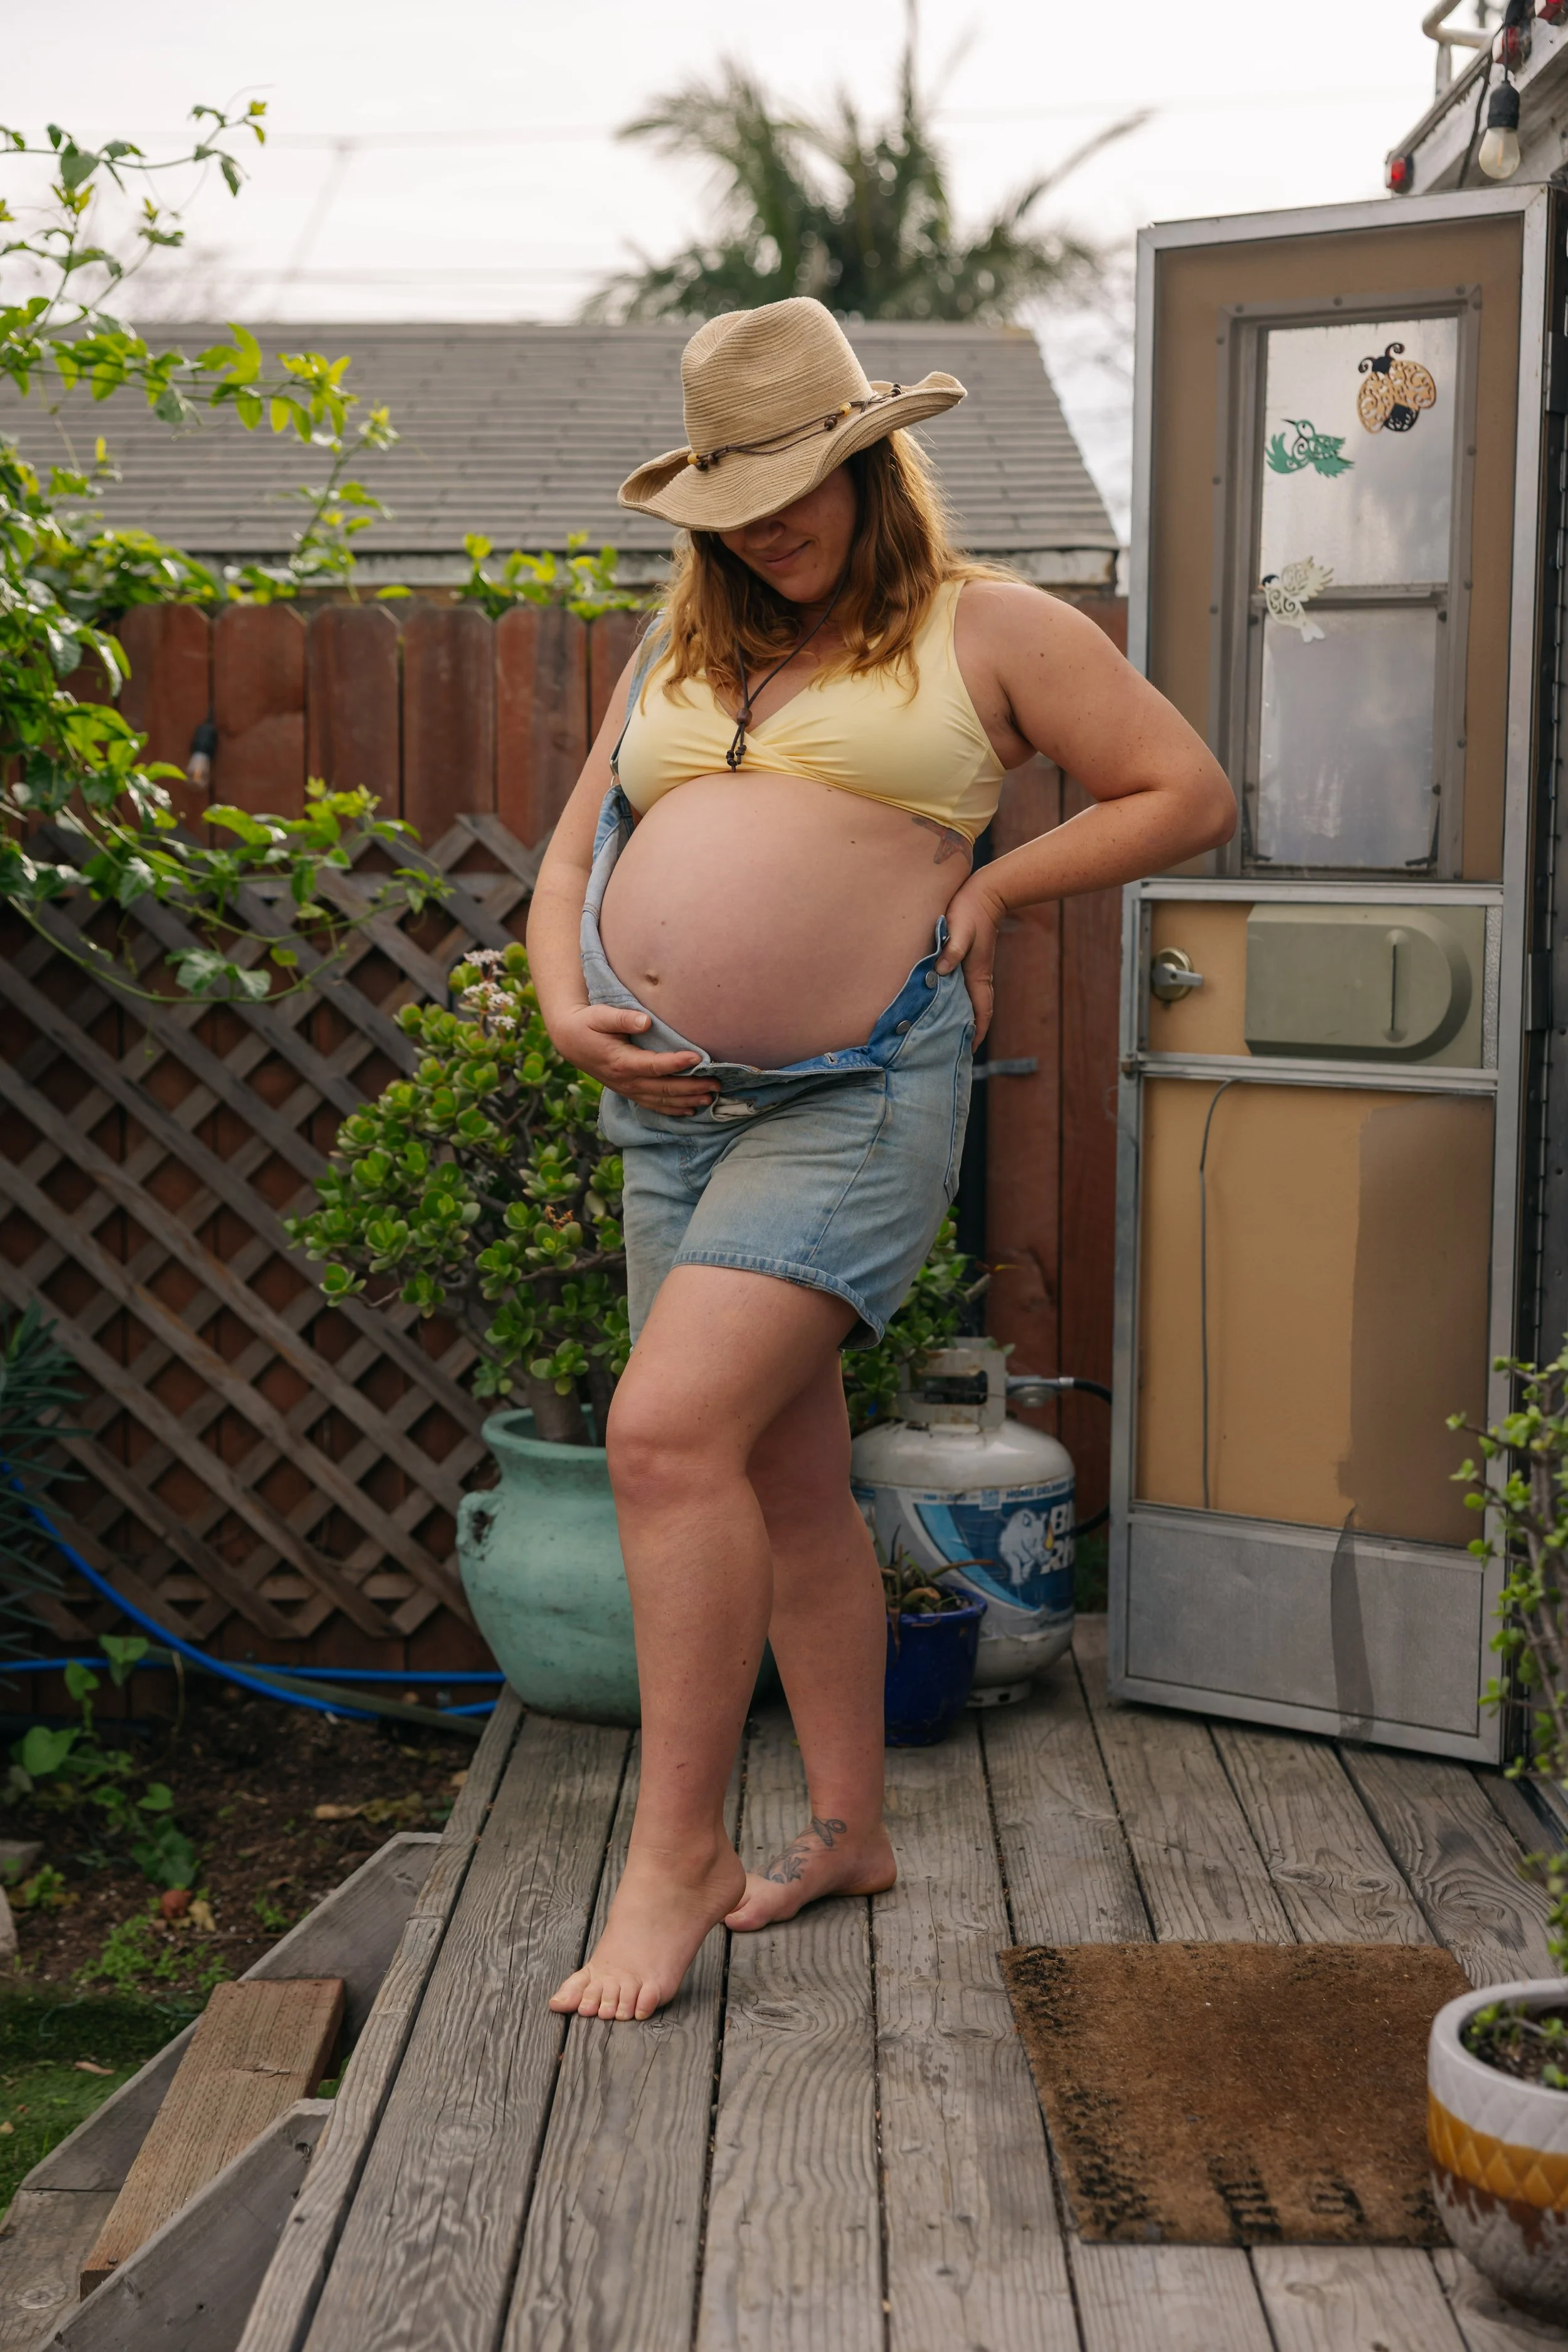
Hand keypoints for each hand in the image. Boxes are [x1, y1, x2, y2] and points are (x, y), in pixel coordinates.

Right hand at [549, 1002, 718, 1115]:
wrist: (570, 1041)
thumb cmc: (588, 1023)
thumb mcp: (600, 1015)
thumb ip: (622, 1018)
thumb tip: (645, 1021)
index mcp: (621, 1062)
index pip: (654, 1065)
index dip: (677, 1063)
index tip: (699, 1058)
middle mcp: (626, 1081)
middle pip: (664, 1087)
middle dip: (692, 1087)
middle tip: (717, 1083)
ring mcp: (628, 1089)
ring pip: (662, 1099)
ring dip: (687, 1100)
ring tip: (711, 1097)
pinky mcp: (629, 1091)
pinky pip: (653, 1105)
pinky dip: (673, 1109)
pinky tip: (691, 1109)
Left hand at [935, 877, 1004, 1046]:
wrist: (984, 892)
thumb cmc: (971, 911)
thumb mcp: (960, 930)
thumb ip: (953, 949)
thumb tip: (942, 970)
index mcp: (978, 976)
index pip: (982, 1012)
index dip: (977, 1033)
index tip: (967, 1051)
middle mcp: (977, 977)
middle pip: (976, 1013)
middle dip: (967, 1033)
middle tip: (950, 1051)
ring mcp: (972, 970)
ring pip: (967, 1002)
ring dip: (960, 1019)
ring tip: (944, 1036)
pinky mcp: (965, 962)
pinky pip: (960, 989)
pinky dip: (955, 1002)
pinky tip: (941, 1006)